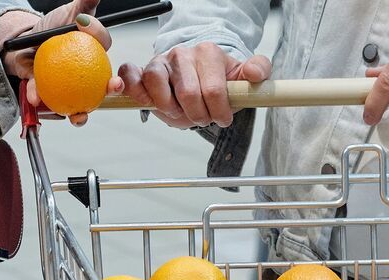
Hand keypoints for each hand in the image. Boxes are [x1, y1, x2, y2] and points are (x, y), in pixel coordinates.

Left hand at [0, 0, 123, 125]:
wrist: (19, 45)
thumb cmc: (48, 31)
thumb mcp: (68, 13)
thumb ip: (84, 5)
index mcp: (95, 54)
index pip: (104, 46)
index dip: (100, 37)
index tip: (84, 24)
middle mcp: (88, 76)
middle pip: (104, 87)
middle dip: (112, 90)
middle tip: (113, 86)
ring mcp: (71, 91)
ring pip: (82, 107)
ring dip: (81, 115)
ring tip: (79, 115)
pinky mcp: (51, 98)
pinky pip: (47, 103)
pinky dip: (39, 99)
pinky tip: (35, 97)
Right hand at [119, 43, 270, 128]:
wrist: (199, 76)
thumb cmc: (219, 80)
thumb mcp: (243, 76)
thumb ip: (258, 71)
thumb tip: (255, 74)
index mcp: (208, 53)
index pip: (213, 90)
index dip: (218, 112)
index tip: (222, 118)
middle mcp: (183, 54)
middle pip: (187, 93)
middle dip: (197, 115)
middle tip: (202, 118)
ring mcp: (161, 61)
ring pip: (156, 83)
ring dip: (170, 108)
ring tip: (180, 113)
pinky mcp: (142, 70)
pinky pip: (130, 75)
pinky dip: (134, 90)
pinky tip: (148, 102)